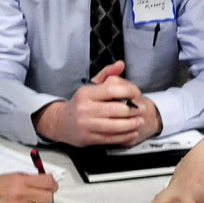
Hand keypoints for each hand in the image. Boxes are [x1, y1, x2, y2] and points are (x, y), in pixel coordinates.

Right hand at [0, 172, 57, 202]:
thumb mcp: (11, 177)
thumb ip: (28, 179)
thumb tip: (46, 181)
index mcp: (21, 181)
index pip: (48, 182)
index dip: (52, 184)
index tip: (52, 186)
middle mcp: (22, 194)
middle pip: (49, 197)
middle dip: (48, 196)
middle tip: (43, 196)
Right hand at [34, 61, 154, 146]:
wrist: (61, 122)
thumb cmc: (81, 103)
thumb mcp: (91, 86)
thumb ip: (107, 74)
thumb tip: (121, 64)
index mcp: (86, 93)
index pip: (111, 90)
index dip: (128, 91)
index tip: (136, 93)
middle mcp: (85, 109)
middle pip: (115, 110)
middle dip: (133, 110)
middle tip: (142, 109)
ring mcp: (86, 125)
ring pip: (114, 126)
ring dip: (131, 124)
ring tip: (140, 121)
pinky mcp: (88, 138)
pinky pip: (111, 138)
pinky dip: (125, 136)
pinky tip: (133, 132)